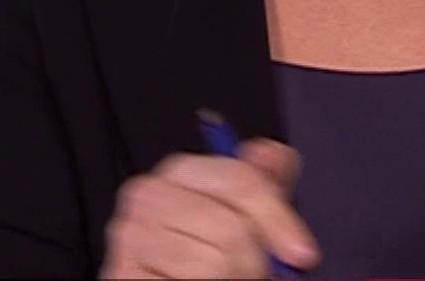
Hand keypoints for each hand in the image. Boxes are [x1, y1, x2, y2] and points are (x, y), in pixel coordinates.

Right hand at [101, 139, 319, 278]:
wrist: (171, 280)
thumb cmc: (207, 252)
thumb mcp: (242, 212)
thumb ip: (262, 181)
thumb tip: (270, 155)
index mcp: (179, 170)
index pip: (241, 180)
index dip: (278, 218)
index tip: (301, 252)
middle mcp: (146, 195)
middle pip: (231, 227)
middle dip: (252, 259)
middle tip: (249, 270)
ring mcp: (130, 236)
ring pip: (215, 262)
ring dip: (231, 280)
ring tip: (223, 279)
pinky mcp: (123, 273)